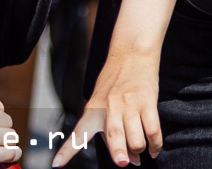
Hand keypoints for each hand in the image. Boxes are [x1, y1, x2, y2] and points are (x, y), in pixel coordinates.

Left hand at [53, 52, 161, 166]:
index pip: (78, 133)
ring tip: (141, 151)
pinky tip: (153, 149)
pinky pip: (153, 131)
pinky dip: (155, 145)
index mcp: (93, 110)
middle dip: (119, 153)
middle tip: (122, 163)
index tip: (57, 164)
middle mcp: (110, 108)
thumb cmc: (115, 82)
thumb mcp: (103, 103)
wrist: (132, 53)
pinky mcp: (147, 102)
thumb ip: (111, 132)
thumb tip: (131, 160)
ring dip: (140, 151)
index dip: (67, 150)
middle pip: (114, 137)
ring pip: (136, 139)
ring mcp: (130, 104)